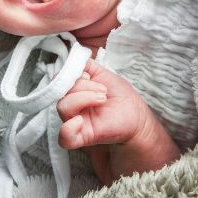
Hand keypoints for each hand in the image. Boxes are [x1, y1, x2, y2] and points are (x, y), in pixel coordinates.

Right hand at [57, 59, 179, 183]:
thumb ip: (86, 65)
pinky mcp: (83, 137)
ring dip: (84, 98)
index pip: (59, 79)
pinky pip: (64, 138)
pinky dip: (68, 129)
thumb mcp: (104, 74)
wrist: (137, 117)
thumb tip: (72, 59)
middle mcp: (72, 106)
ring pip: (63, 108)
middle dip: (83, 85)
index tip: (88, 75)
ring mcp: (76, 121)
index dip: (71, 73)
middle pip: (62, 92)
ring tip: (102, 98)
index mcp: (75, 91)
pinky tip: (81, 121)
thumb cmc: (121, 97)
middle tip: (103, 90)